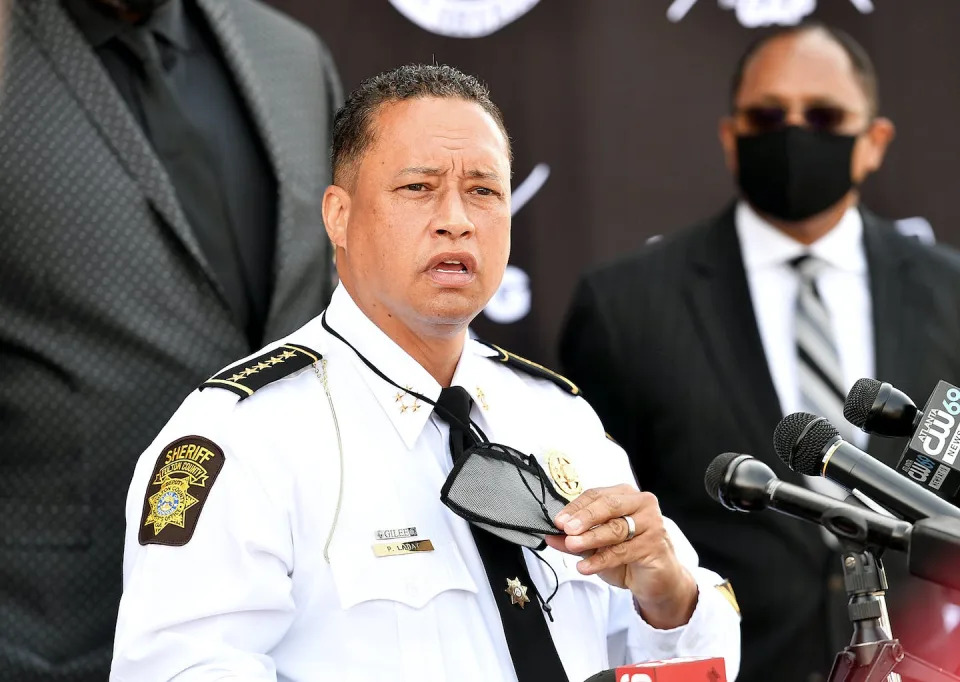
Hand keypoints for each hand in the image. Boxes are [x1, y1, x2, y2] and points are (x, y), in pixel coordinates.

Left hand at [545, 485, 697, 628]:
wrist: (656, 581)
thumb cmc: (629, 555)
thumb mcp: (596, 546)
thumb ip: (575, 539)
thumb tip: (551, 536)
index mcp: (626, 496)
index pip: (597, 495)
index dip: (576, 507)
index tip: (559, 521)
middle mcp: (641, 504)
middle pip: (609, 505)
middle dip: (585, 517)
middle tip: (566, 529)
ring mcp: (652, 523)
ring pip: (616, 528)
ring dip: (591, 537)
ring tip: (572, 545)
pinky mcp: (655, 545)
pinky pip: (623, 551)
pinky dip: (601, 559)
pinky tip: (585, 566)